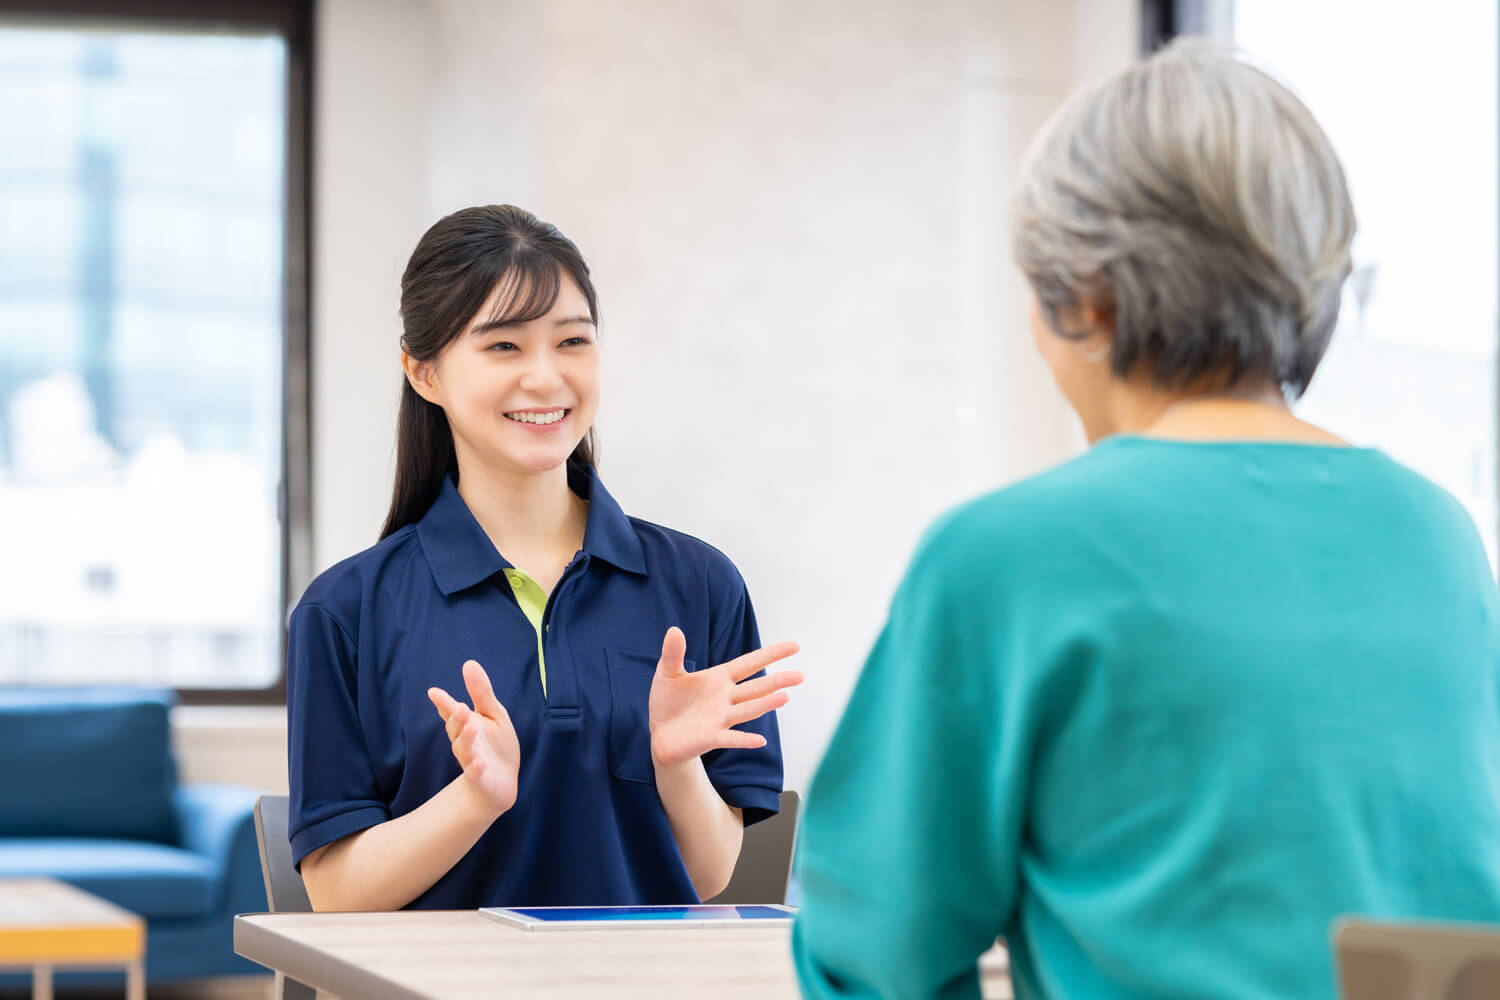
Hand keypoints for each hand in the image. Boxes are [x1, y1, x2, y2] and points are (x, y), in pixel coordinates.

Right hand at [427, 660, 520, 814]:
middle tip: (458, 706)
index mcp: (466, 724)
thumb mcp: (493, 714)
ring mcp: (471, 760)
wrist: (501, 782)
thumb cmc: (495, 745)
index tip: (434, 692)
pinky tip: (479, 763)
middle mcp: (465, 742)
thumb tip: (468, 663)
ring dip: (467, 739)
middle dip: (456, 719)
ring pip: (465, 749)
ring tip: (471, 727)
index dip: (444, 703)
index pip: (452, 712)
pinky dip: (476, 768)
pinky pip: (476, 773)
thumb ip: (481, 692)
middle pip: (457, 729)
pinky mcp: (481, 777)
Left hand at [648, 627, 802, 768]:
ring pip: (748, 710)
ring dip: (765, 705)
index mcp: (720, 678)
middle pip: (756, 687)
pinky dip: (744, 739)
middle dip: (777, 681)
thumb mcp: (667, 673)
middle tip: (800, 676)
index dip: (771, 654)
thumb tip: (674, 629)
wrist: (661, 733)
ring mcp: (721, 718)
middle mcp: (726, 698)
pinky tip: (760, 741)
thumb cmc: (668, 701)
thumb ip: (673, 653)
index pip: (750, 663)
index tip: (794, 646)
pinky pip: (730, 738)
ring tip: (785, 697)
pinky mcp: (711, 737)